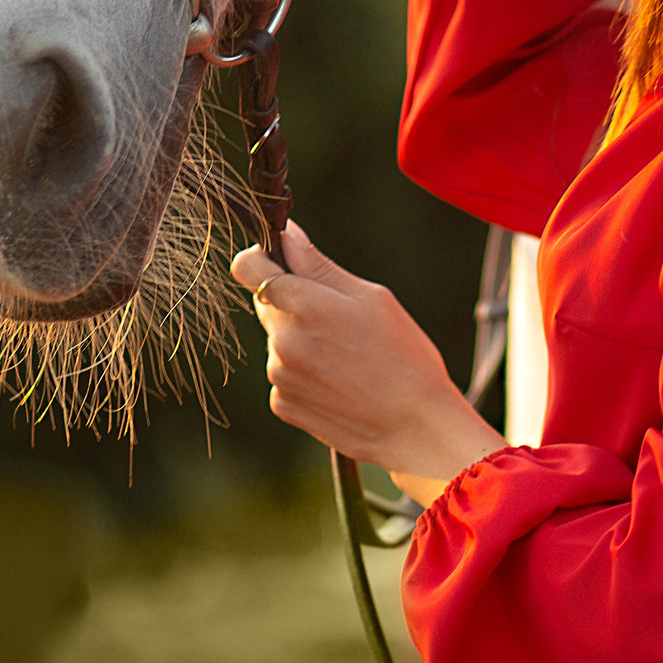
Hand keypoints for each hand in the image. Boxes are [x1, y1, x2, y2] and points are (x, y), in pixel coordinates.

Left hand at [232, 222, 505, 506]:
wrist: (415, 428)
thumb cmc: (404, 356)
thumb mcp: (372, 298)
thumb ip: (319, 265)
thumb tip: (287, 235)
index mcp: (304, 305)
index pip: (247, 266)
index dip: (261, 258)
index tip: (283, 262)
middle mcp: (282, 340)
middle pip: (266, 303)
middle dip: (293, 302)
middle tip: (338, 317)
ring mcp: (279, 376)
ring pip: (278, 340)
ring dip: (300, 340)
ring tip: (347, 357)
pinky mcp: (283, 405)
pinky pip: (284, 375)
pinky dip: (304, 373)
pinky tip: (340, 382)